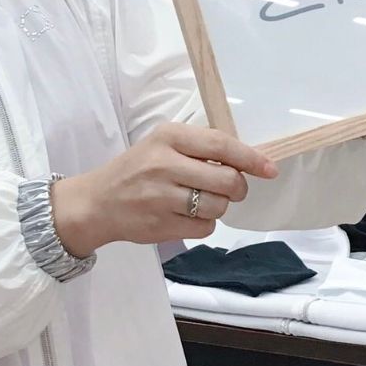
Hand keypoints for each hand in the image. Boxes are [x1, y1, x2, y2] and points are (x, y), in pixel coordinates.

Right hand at [51, 123, 277, 256]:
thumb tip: (248, 161)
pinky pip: (205, 227)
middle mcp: (164, 164)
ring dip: (218, 207)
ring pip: (218, 206)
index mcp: (168, 137)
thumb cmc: (135, 170)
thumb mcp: (161, 145)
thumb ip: (199, 147)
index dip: (251, 158)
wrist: (96, 203)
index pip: (221, 145)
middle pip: (227, 180)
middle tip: (229, 189)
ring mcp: (162, 197)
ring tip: (199, 201)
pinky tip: (185, 216)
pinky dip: (203, 223)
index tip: (269, 169)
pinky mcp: (162, 224)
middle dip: (237, 188)